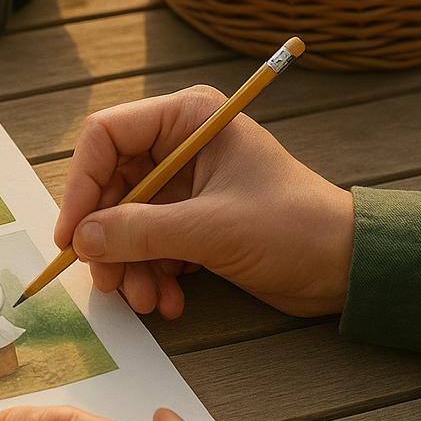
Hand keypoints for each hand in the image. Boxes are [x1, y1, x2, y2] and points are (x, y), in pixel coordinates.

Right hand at [55, 85, 352, 317]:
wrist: (348, 267)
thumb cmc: (295, 228)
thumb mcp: (212, 229)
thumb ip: (141, 232)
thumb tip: (81, 240)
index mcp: (188, 119)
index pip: (107, 137)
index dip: (82, 185)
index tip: (72, 235)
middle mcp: (180, 144)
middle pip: (111, 186)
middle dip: (107, 239)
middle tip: (108, 280)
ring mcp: (185, 184)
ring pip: (125, 222)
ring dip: (129, 265)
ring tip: (146, 300)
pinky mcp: (191, 220)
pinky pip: (148, 244)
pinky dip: (151, 274)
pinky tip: (168, 300)